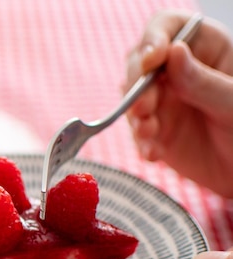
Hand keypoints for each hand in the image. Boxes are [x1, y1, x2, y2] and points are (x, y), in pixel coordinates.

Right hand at [125, 10, 232, 197]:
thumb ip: (203, 81)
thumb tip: (173, 53)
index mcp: (204, 47)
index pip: (168, 27)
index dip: (153, 39)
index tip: (151, 60)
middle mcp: (177, 70)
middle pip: (140, 64)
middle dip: (137, 86)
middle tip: (145, 108)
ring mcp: (163, 100)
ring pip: (132, 98)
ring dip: (135, 117)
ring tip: (149, 134)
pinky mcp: (154, 129)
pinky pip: (136, 131)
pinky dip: (140, 142)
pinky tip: (153, 152)